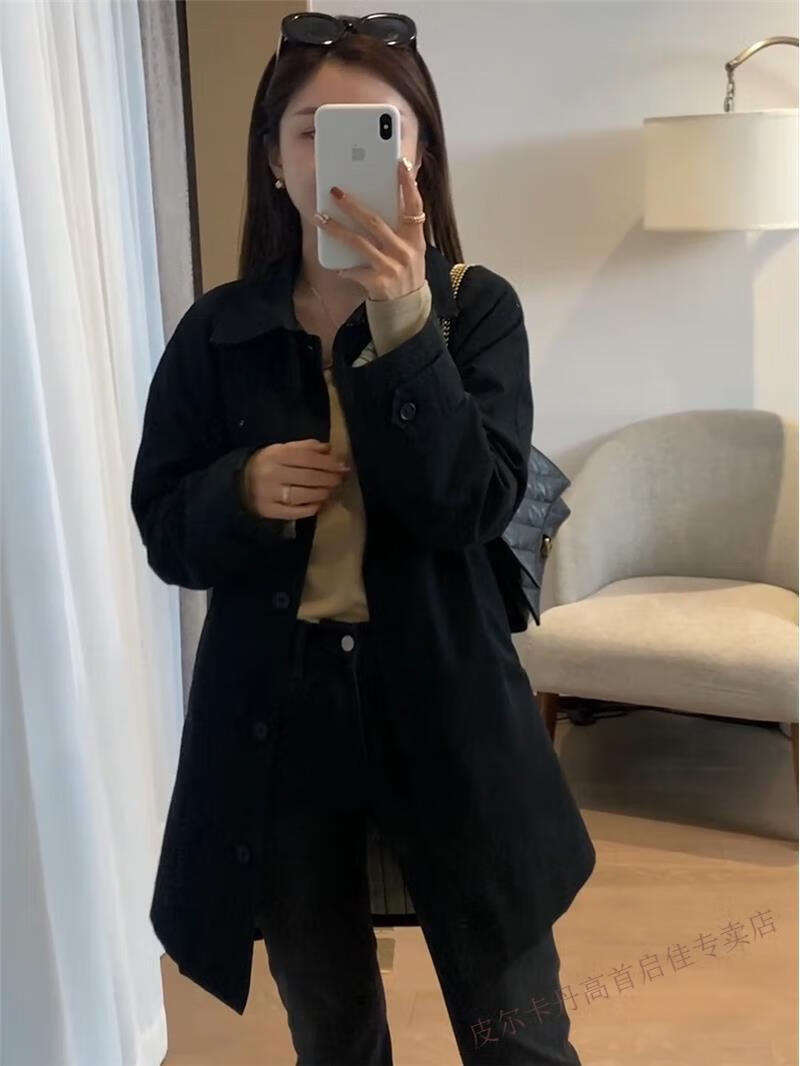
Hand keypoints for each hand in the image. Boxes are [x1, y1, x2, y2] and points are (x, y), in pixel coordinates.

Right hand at [240, 439, 350, 520]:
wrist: (240, 483)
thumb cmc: (267, 464)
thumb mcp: (282, 449)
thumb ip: (306, 448)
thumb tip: (330, 449)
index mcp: (276, 455)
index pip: (308, 458)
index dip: (328, 463)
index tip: (342, 466)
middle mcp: (272, 474)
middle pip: (309, 477)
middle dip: (329, 478)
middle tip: (340, 479)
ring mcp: (270, 494)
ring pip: (304, 495)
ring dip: (323, 493)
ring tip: (331, 490)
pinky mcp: (270, 511)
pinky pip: (297, 512)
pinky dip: (312, 507)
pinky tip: (319, 502)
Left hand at [312, 157, 425, 301]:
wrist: (407, 307)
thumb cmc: (405, 271)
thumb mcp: (411, 248)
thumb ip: (400, 227)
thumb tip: (384, 198)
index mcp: (415, 237)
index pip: (414, 205)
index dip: (408, 184)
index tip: (400, 163)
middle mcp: (405, 250)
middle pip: (375, 222)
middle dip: (352, 206)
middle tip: (335, 191)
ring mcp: (392, 266)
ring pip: (359, 243)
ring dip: (337, 229)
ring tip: (320, 218)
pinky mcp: (380, 282)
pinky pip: (355, 270)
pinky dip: (345, 268)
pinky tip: (337, 267)